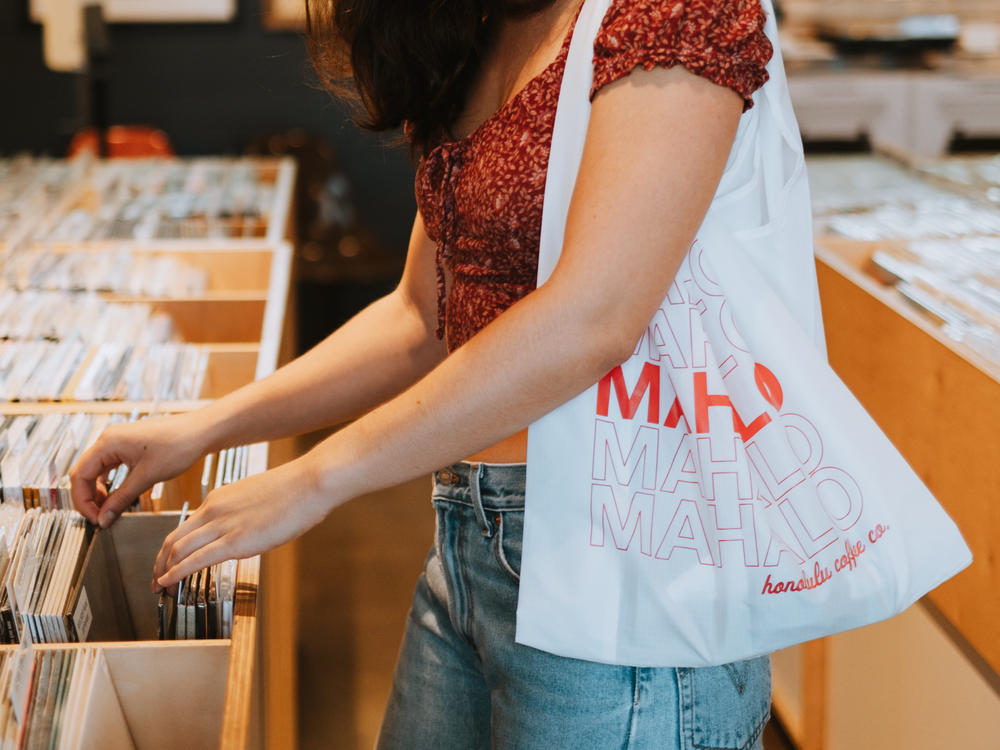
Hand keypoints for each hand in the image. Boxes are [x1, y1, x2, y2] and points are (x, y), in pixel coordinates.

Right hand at [70, 412, 208, 527]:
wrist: (201, 431)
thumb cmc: (178, 446)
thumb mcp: (147, 477)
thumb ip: (121, 499)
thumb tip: (103, 519)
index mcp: (107, 442)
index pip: (79, 475)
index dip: (83, 501)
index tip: (94, 519)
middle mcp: (109, 439)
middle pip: (84, 473)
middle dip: (88, 498)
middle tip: (99, 518)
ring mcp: (118, 441)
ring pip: (96, 471)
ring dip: (98, 492)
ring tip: (108, 510)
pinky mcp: (128, 446)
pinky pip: (110, 467)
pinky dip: (110, 483)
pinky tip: (117, 497)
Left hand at [151, 456, 334, 592]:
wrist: (310, 483)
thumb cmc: (294, 490)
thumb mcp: (258, 498)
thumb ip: (243, 514)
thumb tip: (243, 529)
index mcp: (219, 498)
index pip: (185, 526)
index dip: (171, 547)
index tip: (168, 560)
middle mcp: (214, 510)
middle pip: (173, 539)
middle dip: (160, 562)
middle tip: (156, 578)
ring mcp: (223, 525)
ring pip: (178, 550)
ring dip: (165, 571)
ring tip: (160, 587)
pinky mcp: (236, 541)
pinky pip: (196, 560)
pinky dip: (176, 573)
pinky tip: (169, 582)